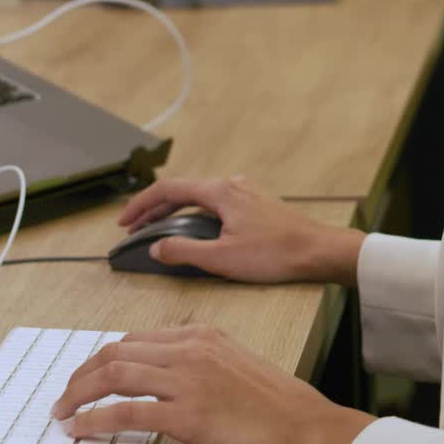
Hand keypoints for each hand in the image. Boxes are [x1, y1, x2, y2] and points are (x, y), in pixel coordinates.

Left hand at [52, 326, 374, 443]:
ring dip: (79, 394)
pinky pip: (126, 412)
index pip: (136, 339)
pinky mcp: (186, 414)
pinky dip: (95, 419)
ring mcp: (188, 380)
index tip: (88, 376)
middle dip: (82, 374)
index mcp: (202, 335)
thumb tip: (160, 375)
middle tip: (66, 394)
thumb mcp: (234, 363)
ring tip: (63, 411)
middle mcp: (191, 349)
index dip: (103, 358)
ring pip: (114, 375)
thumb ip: (198, 360)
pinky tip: (80, 428)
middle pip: (117, 351)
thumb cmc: (275, 402)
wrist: (302, 424)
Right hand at [118, 176, 364, 285]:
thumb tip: (157, 248)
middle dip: (154, 209)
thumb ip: (183, 252)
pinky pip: (216, 203)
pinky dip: (196, 214)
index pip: (168, 190)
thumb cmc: (276, 254)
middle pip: (183, 191)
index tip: (124, 222)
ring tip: (158, 230)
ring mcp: (246, 192)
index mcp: (221, 192)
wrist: (318, 251)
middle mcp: (232, 185)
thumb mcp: (222, 258)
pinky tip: (194, 230)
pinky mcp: (257, 204)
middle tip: (134, 227)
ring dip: (175, 212)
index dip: (141, 205)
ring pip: (200, 197)